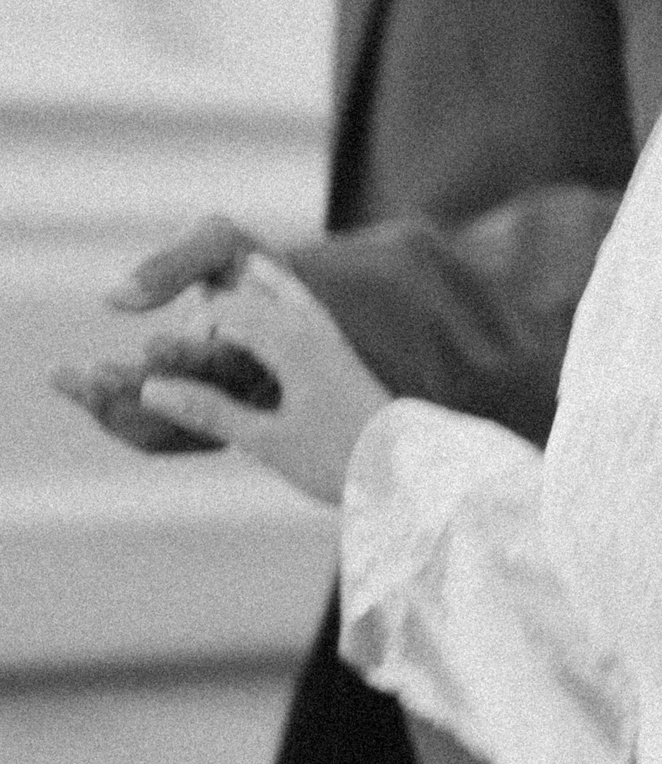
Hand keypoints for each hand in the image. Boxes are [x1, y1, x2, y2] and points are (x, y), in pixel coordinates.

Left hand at [48, 214, 274, 452]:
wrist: (266, 295)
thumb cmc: (239, 257)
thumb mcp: (217, 241)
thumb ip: (172, 265)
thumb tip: (114, 300)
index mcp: (269, 353)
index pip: (228, 365)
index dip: (189, 358)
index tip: (149, 345)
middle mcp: (248, 397)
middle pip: (194, 414)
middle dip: (141, 394)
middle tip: (94, 373)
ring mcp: (221, 420)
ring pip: (166, 434)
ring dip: (113, 410)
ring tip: (62, 375)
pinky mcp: (193, 425)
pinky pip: (150, 433)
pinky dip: (107, 410)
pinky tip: (64, 379)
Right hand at [131, 254, 393, 505]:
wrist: (411, 474)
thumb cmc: (340, 462)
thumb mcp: (268, 443)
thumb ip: (210, 411)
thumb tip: (148, 390)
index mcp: (289, 340)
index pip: (222, 311)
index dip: (192, 335)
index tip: (179, 372)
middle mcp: (310, 325)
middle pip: (244, 294)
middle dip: (211, 314)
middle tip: (185, 348)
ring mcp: (328, 333)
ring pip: (274, 289)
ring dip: (241, 295)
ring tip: (217, 309)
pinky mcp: (339, 347)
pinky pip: (296, 303)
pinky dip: (271, 297)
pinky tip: (260, 305)